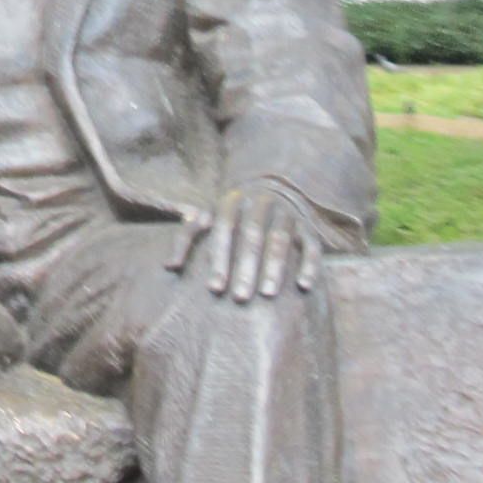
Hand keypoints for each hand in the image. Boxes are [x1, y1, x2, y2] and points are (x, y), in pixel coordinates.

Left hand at [165, 181, 321, 304]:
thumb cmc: (229, 214)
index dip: (220, 258)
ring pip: (281, 239)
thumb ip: (186, 238)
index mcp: (232, 202)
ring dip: (275, 266)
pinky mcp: (307, 226)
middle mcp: (260, 204)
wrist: (271, 185)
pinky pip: (312, 245)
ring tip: (268, 294)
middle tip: (240, 298)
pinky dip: (309, 264)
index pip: (224, 229)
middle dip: (246, 267)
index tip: (214, 288)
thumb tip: (170, 266)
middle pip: (253, 235)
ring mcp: (286, 214)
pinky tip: (304, 285)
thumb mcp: (205, 217)